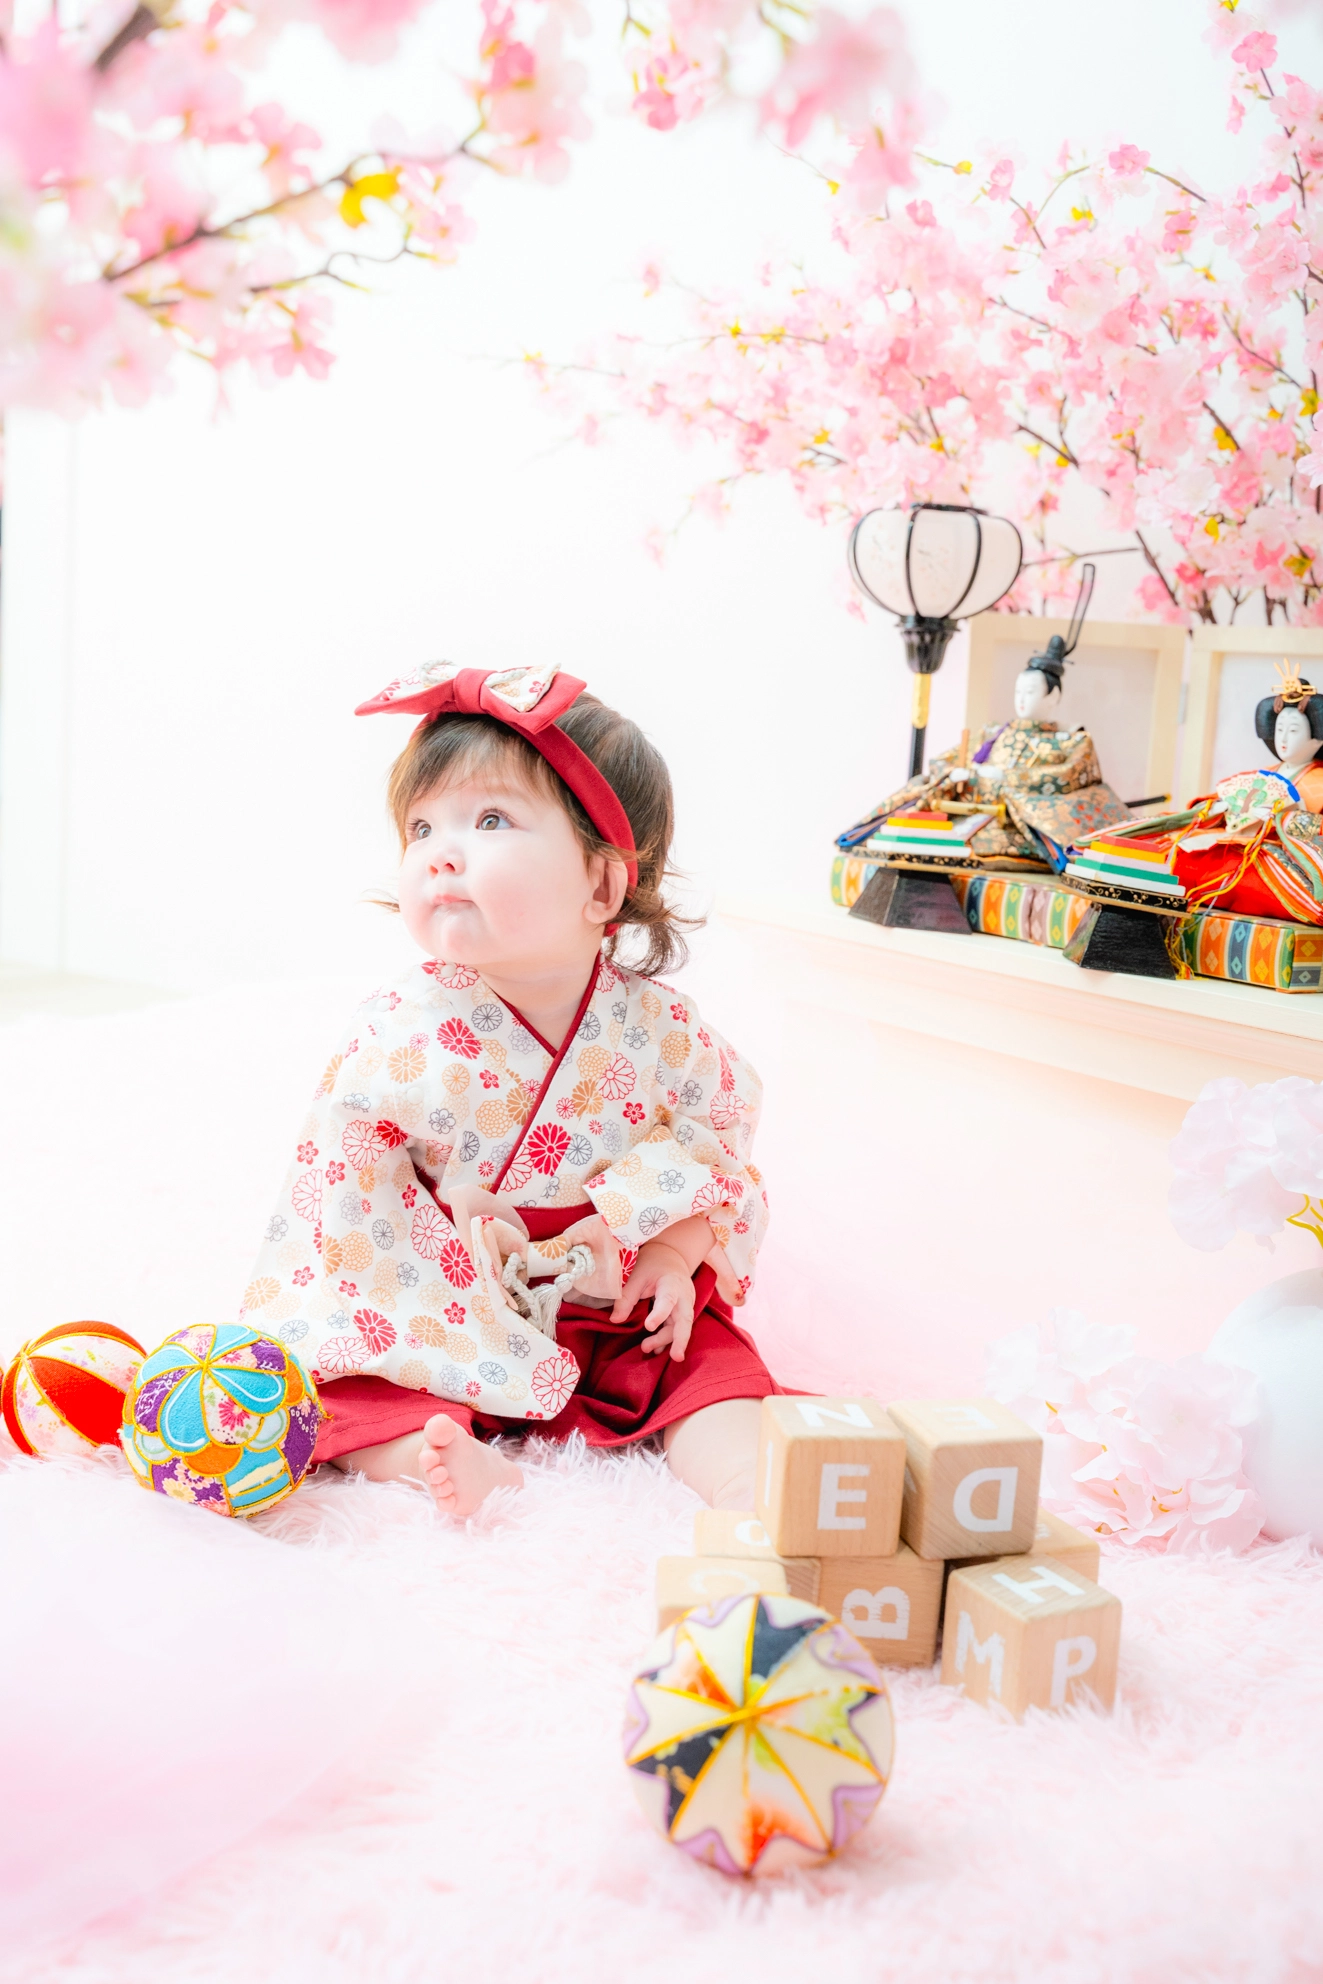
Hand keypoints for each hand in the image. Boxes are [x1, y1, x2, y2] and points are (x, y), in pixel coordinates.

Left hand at [611, 1239, 695, 1360]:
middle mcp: (683, 1296)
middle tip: (676, 1357)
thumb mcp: (637, 1275)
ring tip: (645, 1348)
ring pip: (679, 1327)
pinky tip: (655, 1348)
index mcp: (672, 1283)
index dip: (660, 1314)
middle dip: (680, 1339)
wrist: (670, 1256)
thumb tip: (615, 1321)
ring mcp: (685, 1305)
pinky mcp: (682, 1312)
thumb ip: (627, 1297)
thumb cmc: (652, 1264)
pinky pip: (676, 1328)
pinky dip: (666, 1339)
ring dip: (665, 1340)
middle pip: (685, 1320)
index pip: (668, 1299)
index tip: (649, 1326)